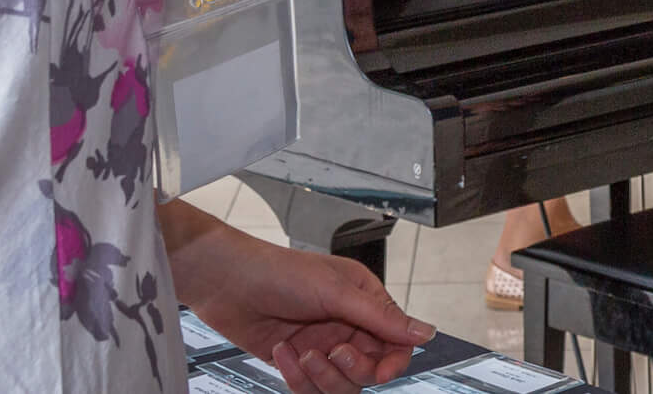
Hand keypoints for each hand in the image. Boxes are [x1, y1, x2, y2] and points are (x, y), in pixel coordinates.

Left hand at [170, 219, 433, 393]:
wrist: (226, 283)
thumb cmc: (279, 272)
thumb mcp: (336, 292)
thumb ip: (382, 318)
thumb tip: (426, 333)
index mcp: (365, 300)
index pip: (396, 342)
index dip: (393, 361)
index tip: (381, 372)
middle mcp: (347, 325)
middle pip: (369, 369)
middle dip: (351, 368)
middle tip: (333, 352)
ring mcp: (322, 346)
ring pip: (341, 384)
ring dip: (322, 376)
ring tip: (303, 354)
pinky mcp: (297, 363)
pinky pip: (309, 388)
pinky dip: (297, 376)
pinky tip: (281, 352)